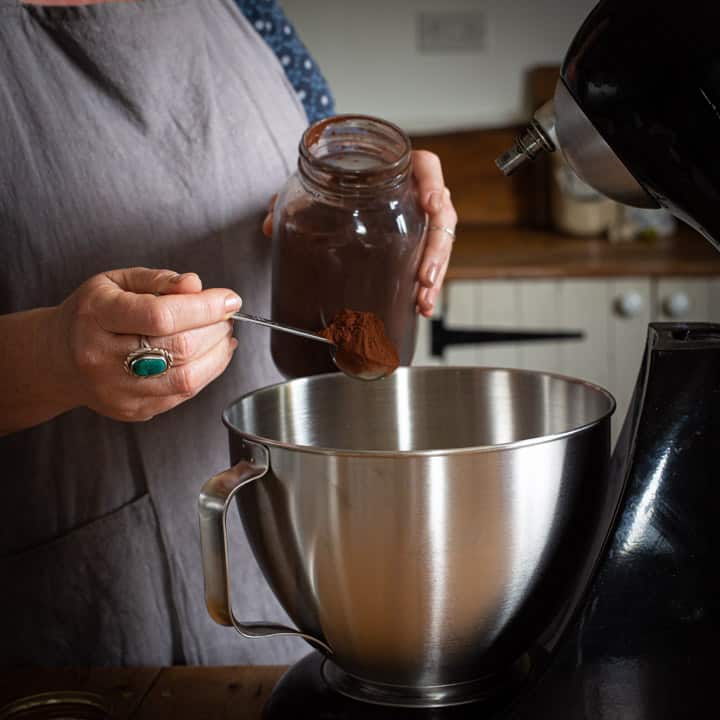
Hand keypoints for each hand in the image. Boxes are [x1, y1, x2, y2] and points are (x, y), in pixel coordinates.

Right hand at [52, 268, 239, 421]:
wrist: (59, 358)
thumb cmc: (93, 314)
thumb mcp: (117, 282)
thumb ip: (159, 280)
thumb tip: (195, 285)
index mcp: (96, 316)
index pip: (160, 315)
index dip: (204, 307)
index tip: (229, 299)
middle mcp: (102, 357)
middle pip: (179, 348)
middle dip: (215, 329)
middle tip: (226, 315)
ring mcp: (117, 389)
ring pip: (187, 378)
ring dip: (218, 354)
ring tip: (223, 334)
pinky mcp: (133, 409)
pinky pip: (183, 394)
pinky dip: (208, 372)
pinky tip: (213, 354)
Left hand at [262, 150, 456, 317]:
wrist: (344, 186)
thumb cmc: (339, 179)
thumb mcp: (317, 184)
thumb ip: (293, 198)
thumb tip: (269, 223)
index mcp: (398, 169)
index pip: (427, 167)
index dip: (433, 183)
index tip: (431, 203)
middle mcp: (415, 194)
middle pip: (441, 217)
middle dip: (436, 251)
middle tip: (423, 276)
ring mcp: (419, 221)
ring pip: (439, 246)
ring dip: (435, 275)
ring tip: (423, 300)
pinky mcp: (415, 245)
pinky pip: (429, 263)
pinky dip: (427, 288)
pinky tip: (422, 307)